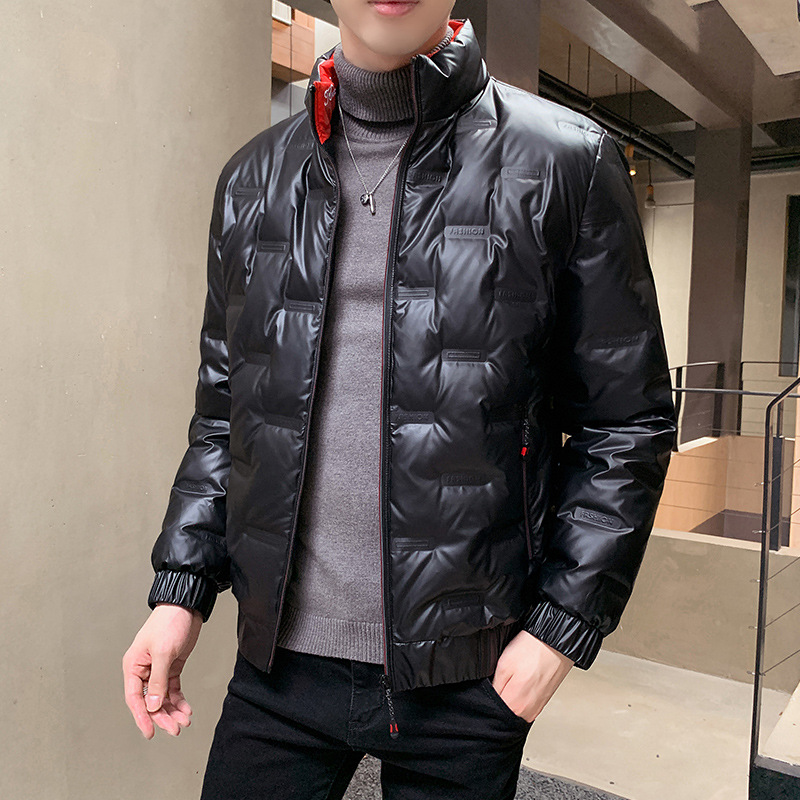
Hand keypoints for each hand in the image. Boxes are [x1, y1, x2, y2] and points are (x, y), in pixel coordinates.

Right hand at [122, 603, 202, 738]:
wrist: (187, 606)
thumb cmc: (170, 622)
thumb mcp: (163, 652)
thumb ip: (157, 680)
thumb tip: (152, 706)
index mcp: (133, 666)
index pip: (134, 698)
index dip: (142, 717)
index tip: (150, 732)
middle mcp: (143, 670)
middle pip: (150, 701)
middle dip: (162, 716)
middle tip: (175, 729)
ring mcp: (158, 669)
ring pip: (162, 697)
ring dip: (172, 710)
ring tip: (184, 721)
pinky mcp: (172, 666)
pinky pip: (173, 689)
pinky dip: (179, 700)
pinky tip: (186, 709)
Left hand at [490, 629, 574, 722]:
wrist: (555, 642)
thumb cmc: (532, 650)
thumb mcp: (503, 665)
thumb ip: (494, 687)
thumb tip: (491, 696)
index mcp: (515, 706)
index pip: (493, 708)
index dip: (490, 693)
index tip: (494, 681)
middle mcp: (528, 712)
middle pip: (505, 708)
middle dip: (502, 694)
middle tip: (506, 676)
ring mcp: (537, 708)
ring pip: (516, 705)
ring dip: (513, 693)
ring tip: (518, 675)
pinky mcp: (543, 701)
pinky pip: (526, 701)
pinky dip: (523, 691)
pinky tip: (525, 676)